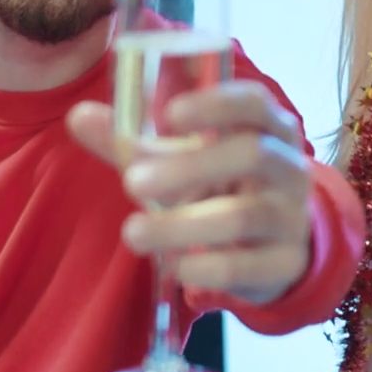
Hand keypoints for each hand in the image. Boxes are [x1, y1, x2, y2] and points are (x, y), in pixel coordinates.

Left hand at [68, 81, 314, 305]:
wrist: (276, 247)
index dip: (216, 104)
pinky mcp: (286, 262)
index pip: (254, 103)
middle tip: (131, 183)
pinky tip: (174, 267)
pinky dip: (204, 268)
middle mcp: (289, 168)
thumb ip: (135, 142)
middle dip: (191, 167)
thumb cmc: (223, 188)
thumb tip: (78, 116)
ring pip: (246, 215)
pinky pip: (247, 265)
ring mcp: (292, 216)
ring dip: (184, 225)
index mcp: (268, 129)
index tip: (170, 114)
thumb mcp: (185, 162)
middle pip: (253, 154)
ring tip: (133, 232)